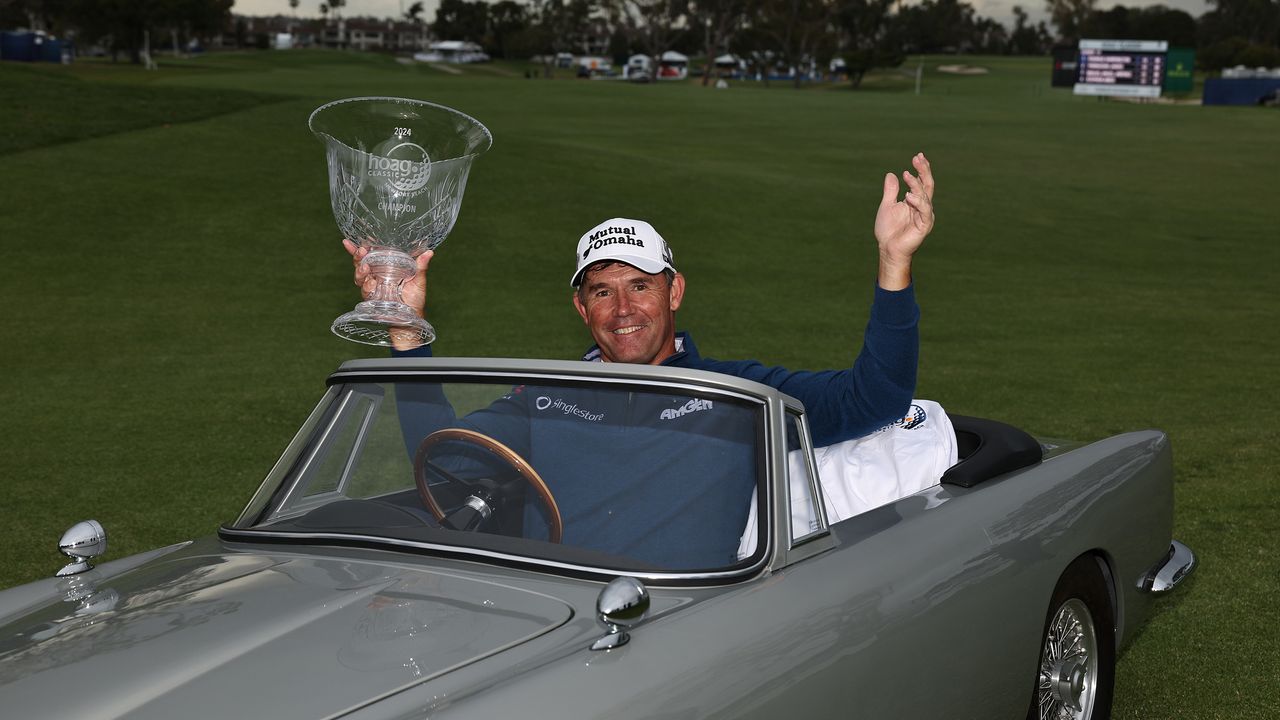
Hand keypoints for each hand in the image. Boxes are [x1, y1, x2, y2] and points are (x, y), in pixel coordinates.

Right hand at [343, 239, 432, 348]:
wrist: (410, 319)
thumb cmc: (415, 299)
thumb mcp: (418, 281)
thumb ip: (421, 267)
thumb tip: (429, 252)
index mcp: (386, 268)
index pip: (372, 254)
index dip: (363, 247)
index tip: (358, 239)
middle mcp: (377, 275)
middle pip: (361, 262)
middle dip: (358, 255)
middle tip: (361, 250)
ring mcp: (373, 286)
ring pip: (359, 275)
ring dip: (360, 270)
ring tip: (365, 267)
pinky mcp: (372, 298)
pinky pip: (365, 290)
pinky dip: (367, 286)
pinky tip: (371, 283)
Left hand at [873, 153, 934, 289]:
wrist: (888, 249)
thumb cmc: (888, 230)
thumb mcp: (887, 206)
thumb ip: (891, 191)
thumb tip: (892, 174)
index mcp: (916, 201)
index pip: (922, 182)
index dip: (921, 169)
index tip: (918, 156)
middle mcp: (923, 207)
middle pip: (927, 185)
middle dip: (923, 171)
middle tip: (917, 158)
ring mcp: (925, 216)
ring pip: (925, 196)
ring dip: (916, 184)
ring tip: (907, 175)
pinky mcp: (924, 226)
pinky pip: (924, 211)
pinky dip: (918, 202)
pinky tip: (908, 195)